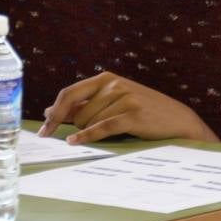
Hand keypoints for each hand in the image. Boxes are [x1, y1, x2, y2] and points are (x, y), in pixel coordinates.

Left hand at [38, 71, 218, 144]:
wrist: (177, 120)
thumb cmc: (142, 112)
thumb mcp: (114, 101)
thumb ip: (86, 103)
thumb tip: (52, 110)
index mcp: (106, 78)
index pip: (69, 92)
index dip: (54, 111)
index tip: (43, 128)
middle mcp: (114, 85)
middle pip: (76, 110)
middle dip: (71, 125)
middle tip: (62, 138)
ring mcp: (124, 98)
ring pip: (89, 121)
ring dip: (88, 132)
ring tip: (102, 135)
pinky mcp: (133, 115)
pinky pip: (102, 127)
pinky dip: (86, 136)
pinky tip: (75, 142)